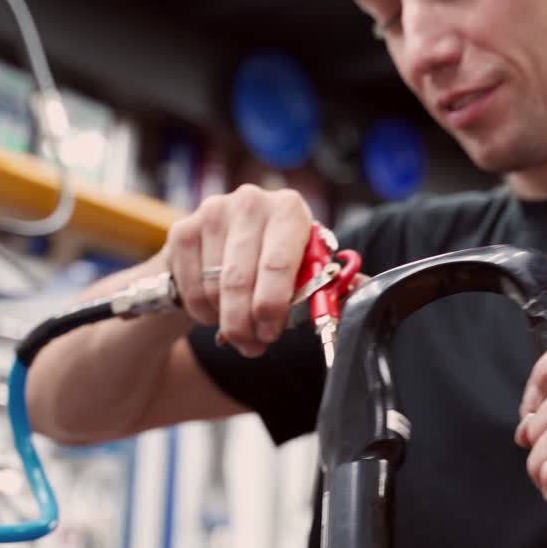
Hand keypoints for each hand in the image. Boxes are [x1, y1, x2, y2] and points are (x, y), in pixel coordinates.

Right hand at [165, 184, 314, 357]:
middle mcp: (250, 202)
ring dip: (226, 321)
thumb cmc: (275, 262)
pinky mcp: (182, 229)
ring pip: (214, 289)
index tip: (271, 333)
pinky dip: (203, 311)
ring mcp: (212, 212)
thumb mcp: (305, 269)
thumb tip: (364, 294)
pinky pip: (191, 289)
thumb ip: (331, 284)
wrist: (225, 248)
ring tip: (238, 328)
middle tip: (253, 346)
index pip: (277, 264)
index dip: (273, 306)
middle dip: (246, 324)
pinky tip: (215, 308)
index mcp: (289, 209)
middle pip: (240, 280)